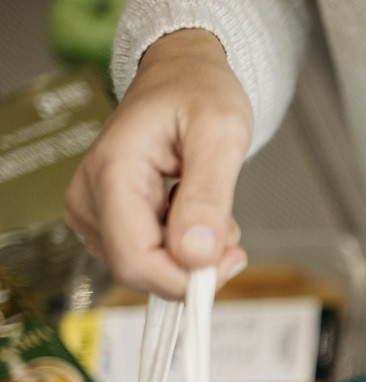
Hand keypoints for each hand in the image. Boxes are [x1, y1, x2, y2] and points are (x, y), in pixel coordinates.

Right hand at [64, 28, 251, 298]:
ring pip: (147, 268)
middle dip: (192, 265)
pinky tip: (192, 213)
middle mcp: (91, 196)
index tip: (231, 259)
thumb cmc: (199, 94)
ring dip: (190, 253)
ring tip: (209, 208)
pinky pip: (148, 257)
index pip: (136, 260)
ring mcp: (94, 210)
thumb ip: (208, 197)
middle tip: (229, 232)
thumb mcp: (221, 135)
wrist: (182, 77)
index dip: (185, 277)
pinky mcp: (107, 220)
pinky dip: (180, 247)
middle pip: (139, 271)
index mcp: (112, 172)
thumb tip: (196, 255)